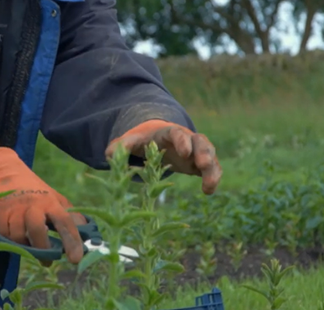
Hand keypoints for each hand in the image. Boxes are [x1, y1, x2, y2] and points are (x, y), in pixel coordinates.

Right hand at [0, 146, 86, 264]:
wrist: (5, 171)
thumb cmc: (34, 189)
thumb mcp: (54, 198)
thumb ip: (69, 215)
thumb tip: (87, 232)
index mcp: (50, 201)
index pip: (64, 222)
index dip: (72, 241)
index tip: (76, 259)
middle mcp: (32, 204)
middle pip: (37, 230)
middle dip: (42, 250)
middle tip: (47, 261)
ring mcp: (14, 207)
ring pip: (18, 236)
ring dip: (24, 245)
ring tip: (28, 244)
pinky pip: (3, 234)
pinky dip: (8, 238)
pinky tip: (11, 233)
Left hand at [105, 119, 221, 194]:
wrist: (159, 142)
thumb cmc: (144, 141)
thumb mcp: (131, 142)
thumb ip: (120, 147)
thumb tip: (109, 154)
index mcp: (168, 133)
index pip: (177, 133)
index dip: (182, 141)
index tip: (184, 153)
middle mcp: (186, 139)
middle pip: (200, 141)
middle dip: (203, 152)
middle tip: (203, 165)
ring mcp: (196, 150)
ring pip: (210, 155)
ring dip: (212, 168)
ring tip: (209, 185)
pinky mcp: (201, 163)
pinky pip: (213, 168)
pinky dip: (213, 177)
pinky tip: (208, 191)